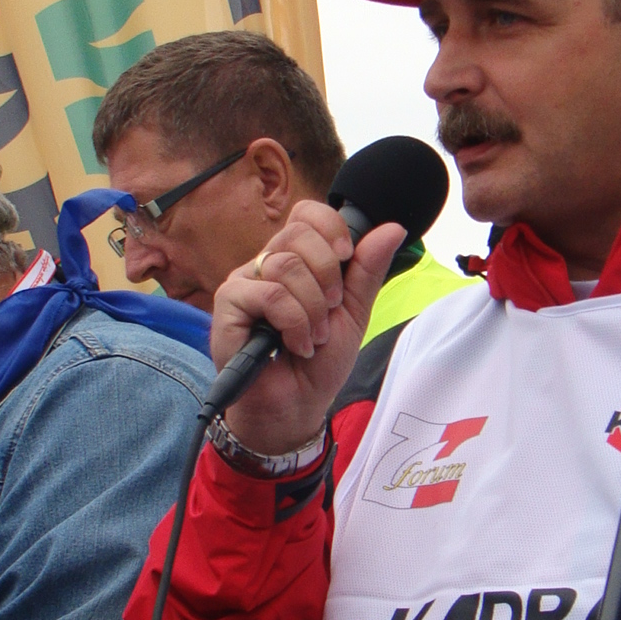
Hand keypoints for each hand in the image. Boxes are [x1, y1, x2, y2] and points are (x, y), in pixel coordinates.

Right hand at [209, 202, 404, 455]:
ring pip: (285, 265)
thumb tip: (392, 227)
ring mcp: (244, 283)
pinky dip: (294, 322)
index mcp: (295, 260)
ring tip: (314, 337)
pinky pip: (270, 294)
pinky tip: (296, 345)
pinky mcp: (228, 305)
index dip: (331, 227)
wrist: (296, 406)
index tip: (347, 258)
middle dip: (328, 274)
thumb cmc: (318, 362)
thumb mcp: (353, 313)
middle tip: (331, 310)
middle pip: (298, 233)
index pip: (307, 214)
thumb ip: (367, 271)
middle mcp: (265, 264)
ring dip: (313, 308)